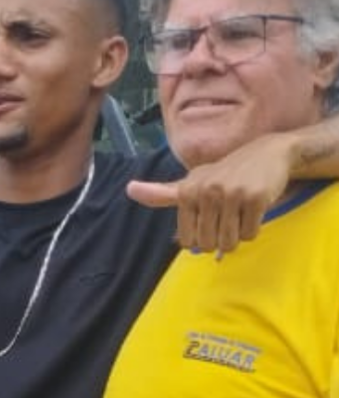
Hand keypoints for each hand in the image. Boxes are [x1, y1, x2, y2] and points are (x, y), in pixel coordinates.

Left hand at [127, 133, 293, 253]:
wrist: (268, 153)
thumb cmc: (224, 174)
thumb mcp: (191, 182)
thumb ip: (162, 193)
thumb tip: (129, 189)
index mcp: (186, 191)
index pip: (188, 242)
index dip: (201, 239)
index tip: (209, 220)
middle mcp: (205, 191)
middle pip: (209, 244)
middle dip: (221, 239)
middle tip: (228, 216)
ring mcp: (231, 194)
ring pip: (231, 242)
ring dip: (238, 234)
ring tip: (239, 212)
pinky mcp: (255, 198)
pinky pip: (250, 234)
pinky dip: (254, 228)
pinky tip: (254, 208)